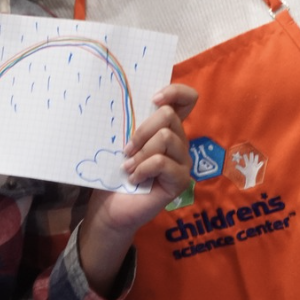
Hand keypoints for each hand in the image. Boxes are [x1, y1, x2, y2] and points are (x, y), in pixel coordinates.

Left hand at [77, 83, 195, 293]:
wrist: (111, 207)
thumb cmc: (115, 173)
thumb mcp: (122, 142)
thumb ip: (131, 123)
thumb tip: (121, 98)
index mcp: (167, 128)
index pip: (188, 99)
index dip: (175, 92)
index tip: (154, 99)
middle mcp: (179, 141)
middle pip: (169, 116)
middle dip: (142, 131)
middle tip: (126, 150)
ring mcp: (183, 161)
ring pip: (166, 138)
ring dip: (140, 153)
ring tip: (128, 167)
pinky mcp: (181, 180)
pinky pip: (163, 162)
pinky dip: (143, 168)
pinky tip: (134, 179)